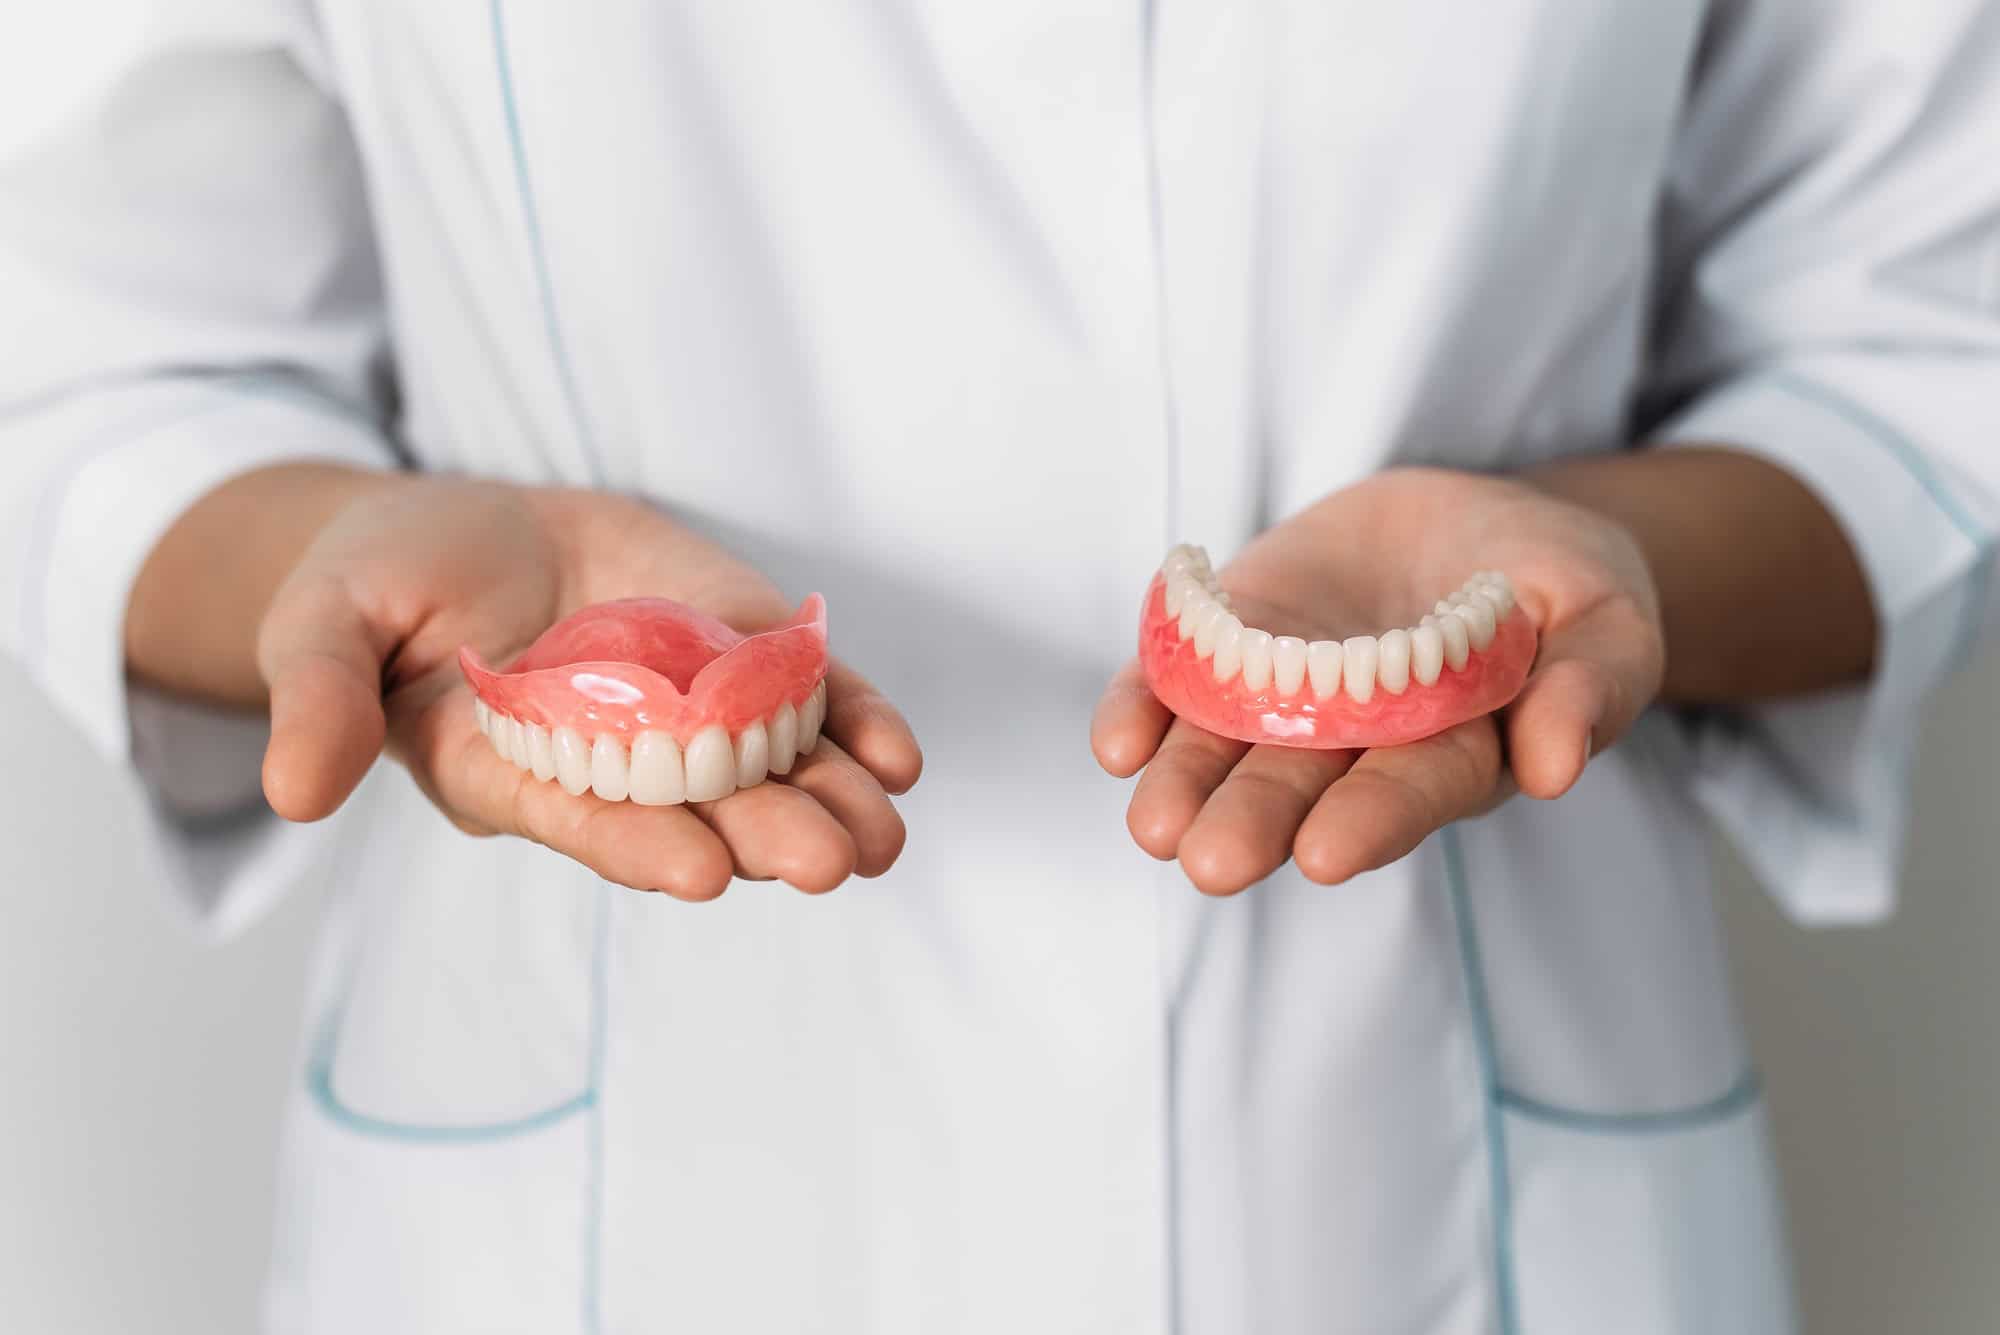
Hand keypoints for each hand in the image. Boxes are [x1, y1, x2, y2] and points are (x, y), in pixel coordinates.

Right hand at [253, 472, 920, 898]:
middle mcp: (607, 762)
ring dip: (827, 801)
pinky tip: (895, 757)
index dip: (638, 843)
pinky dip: (849, 724)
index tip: (700, 868)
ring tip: (881, 830)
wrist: (466, 527)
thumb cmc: (382, 581)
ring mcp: (681, 712)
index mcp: (506, 771)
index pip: (579, 820)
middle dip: (761, 833)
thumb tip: (292, 794)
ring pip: (765, 769)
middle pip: (693, 810)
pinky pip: (803, 700)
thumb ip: (320, 697)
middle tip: (828, 861)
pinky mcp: (732, 657)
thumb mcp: (323, 621)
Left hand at [1090, 467, 1662, 893]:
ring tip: (1156, 826)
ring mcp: (1285, 697)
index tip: (1327, 852)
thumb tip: (1558, 766)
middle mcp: (1357, 744)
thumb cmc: (1555, 583)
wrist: (1474, 521)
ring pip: (1225, 751)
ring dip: (1185, 785)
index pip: (1410, 793)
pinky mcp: (1233, 643)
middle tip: (1213, 862)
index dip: (1371, 820)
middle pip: (1302, 788)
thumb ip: (1588, 686)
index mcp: (1454, 754)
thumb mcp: (1604, 617)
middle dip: (1257, 822)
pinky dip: (1143, 710)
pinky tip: (1117, 742)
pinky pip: (1177, 683)